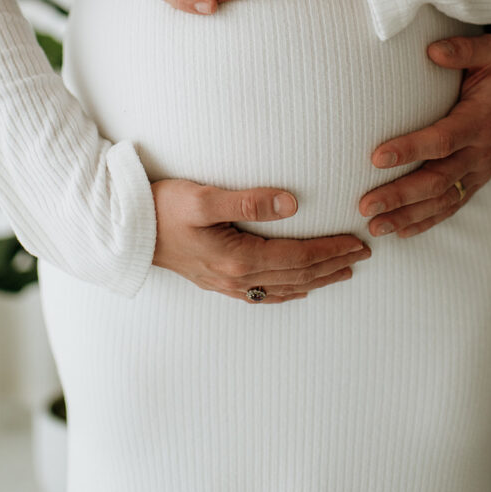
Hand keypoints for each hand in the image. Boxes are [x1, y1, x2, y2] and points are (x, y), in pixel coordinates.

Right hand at [151, 178, 369, 303]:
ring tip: (343, 271)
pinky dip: (288, 291)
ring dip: (317, 280)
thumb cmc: (162, 208)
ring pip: (283, 288)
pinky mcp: (216, 281)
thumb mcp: (203, 197)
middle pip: (297, 276)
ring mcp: (226, 284)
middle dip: (333, 265)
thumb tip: (292, 203)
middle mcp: (236, 278)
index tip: (358, 240)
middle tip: (364, 253)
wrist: (126, 231)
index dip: (331, 250)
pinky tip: (297, 289)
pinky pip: (263, 294)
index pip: (298, 258)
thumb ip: (248, 200)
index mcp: (237, 259)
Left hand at [358, 34, 490, 236]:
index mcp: (480, 121)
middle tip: (365, 204)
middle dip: (400, 195)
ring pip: (442, 201)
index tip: (376, 157)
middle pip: (437, 180)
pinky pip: (451, 206)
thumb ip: (463, 50)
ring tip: (374, 225)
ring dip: (407, 215)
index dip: (410, 150)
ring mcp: (478, 171)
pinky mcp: (475, 180)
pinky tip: (400, 230)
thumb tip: (432, 50)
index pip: (442, 140)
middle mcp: (480, 152)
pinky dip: (426, 221)